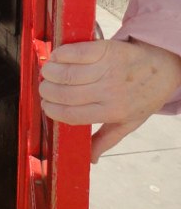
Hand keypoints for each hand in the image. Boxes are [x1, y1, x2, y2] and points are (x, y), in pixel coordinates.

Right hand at [39, 38, 180, 162]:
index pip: (72, 115)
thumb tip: (90, 159)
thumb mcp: (130, 122)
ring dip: (51, 72)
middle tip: (44, 88)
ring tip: (47, 72)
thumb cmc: (144, 95)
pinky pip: (77, 52)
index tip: (46, 105)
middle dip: (48, 91)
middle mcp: (109, 92)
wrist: (163, 68)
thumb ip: (107, 139)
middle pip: (66, 93)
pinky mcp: (107, 50)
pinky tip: (56, 56)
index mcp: (112, 112)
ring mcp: (108, 70)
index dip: (53, 110)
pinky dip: (61, 54)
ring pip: (68, 73)